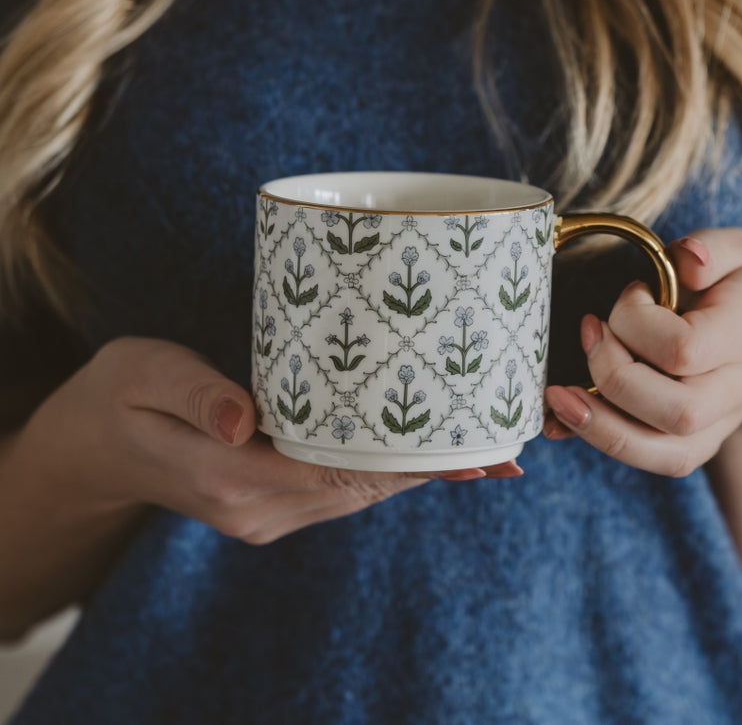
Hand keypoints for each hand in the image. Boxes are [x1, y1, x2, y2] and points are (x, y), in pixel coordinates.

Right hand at [14, 337, 521, 545]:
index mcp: (228, 478)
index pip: (338, 475)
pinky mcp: (271, 501)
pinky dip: (388, 472)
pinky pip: (343, 489)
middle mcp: (257, 509)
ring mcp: (267, 513)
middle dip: (434, 468)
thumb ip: (197, 394)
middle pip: (364, 489)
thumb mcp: (141, 376)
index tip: (469, 447)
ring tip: (484, 446)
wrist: (90, 448)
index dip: (409, 463)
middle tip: (503, 441)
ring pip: (360, 494)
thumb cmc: (114, 401)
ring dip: (420, 472)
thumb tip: (246, 418)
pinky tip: (424, 455)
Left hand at [542, 228, 741, 475]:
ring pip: (663, 451)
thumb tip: (687, 259)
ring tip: (556, 394)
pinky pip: (650, 460)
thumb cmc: (740, 289)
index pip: (683, 350)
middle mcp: (735, 391)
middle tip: (591, 333)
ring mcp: (716, 425)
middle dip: (613, 375)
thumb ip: (712, 249)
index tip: (632, 294)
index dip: (637, 322)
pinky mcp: (691, 444)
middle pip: (676, 411)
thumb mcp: (737, 252)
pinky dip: (599, 442)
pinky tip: (560, 419)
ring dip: (598, 424)